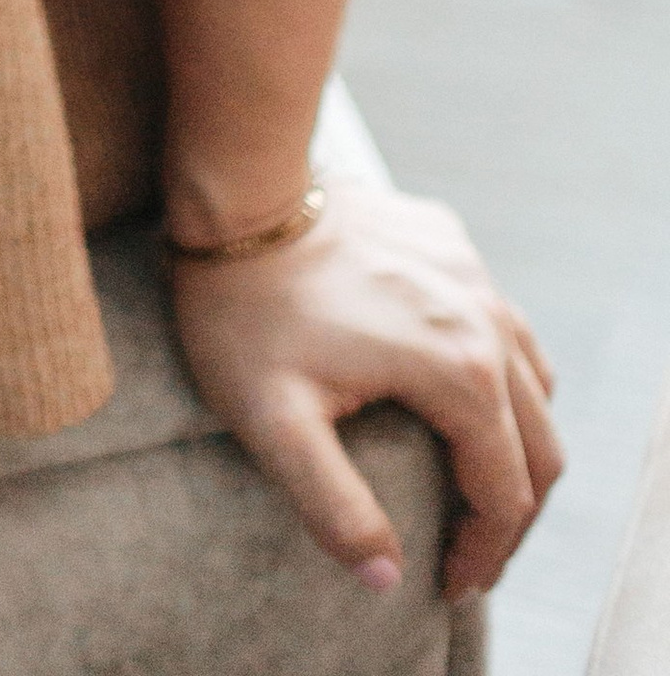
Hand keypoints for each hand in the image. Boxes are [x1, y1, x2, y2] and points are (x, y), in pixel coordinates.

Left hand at [171, 175, 561, 602]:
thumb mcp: (272, 423)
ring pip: (534, 383)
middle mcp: (486, 319)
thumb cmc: (245, 308)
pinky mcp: (451, 242)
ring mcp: (473, 273)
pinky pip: (502, 324)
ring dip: (516, 446)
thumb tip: (387, 579)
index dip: (482, 553)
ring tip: (473, 487)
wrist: (235, 189)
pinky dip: (501, 378)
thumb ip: (334, 509)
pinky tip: (458, 396)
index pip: (504, 495)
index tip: (447, 584)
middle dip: (511, 513)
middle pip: (540, 446)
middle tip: (471, 553)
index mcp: (459, 370)